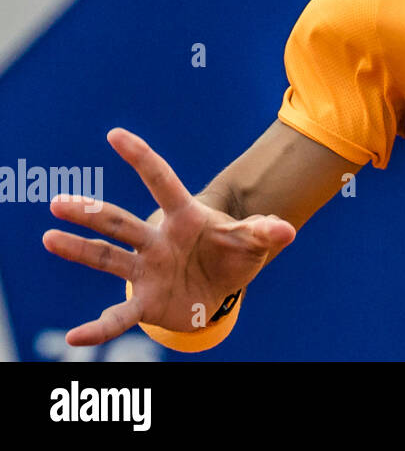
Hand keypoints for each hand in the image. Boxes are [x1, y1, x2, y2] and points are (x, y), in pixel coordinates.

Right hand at [43, 127, 295, 346]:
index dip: (142, 158)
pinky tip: (74, 339)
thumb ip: (265, 232)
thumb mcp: (254, 241)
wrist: (222, 285)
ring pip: (108, 258)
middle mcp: (158, 240)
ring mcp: (148, 270)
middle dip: (92, 212)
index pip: (162, 182)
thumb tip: (286, 229)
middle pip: (122, 222)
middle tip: (60, 201)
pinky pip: (119, 316)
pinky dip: (98, 328)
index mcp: (185, 217)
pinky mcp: (146, 302)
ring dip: (78, 250)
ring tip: (49, 237)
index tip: (116, 134)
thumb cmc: (233, 252)